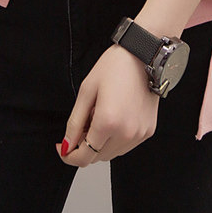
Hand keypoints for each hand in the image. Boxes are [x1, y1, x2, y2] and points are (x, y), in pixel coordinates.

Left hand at [54, 43, 159, 165]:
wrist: (143, 55)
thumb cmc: (115, 67)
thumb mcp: (87, 91)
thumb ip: (75, 122)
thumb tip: (66, 146)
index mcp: (108, 122)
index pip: (84, 157)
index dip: (69, 156)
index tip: (63, 148)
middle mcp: (126, 133)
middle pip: (97, 157)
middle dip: (85, 145)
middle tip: (84, 121)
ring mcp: (139, 134)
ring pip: (111, 154)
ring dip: (101, 143)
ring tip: (101, 116)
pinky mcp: (148, 131)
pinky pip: (126, 145)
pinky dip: (116, 138)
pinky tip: (115, 117)